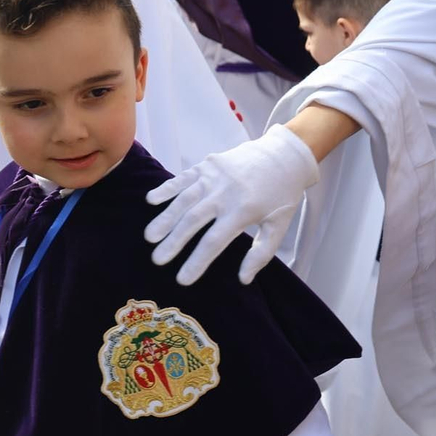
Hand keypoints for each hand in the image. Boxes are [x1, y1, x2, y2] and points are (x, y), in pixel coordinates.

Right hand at [144, 124, 319, 284]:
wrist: (285, 155)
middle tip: (157, 260)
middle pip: (193, 220)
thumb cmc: (282, 195)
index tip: (183, 279)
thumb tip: (244, 279)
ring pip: (184, 199)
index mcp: (244, 210)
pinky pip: (184, 177)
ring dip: (165, 218)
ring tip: (150, 237)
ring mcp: (214, 176)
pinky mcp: (208, 164)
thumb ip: (261, 253)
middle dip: (173, 242)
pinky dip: (167, 188)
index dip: (197, 261)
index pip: (214, 241)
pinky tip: (151, 200)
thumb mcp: (279, 226)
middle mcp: (225, 192)